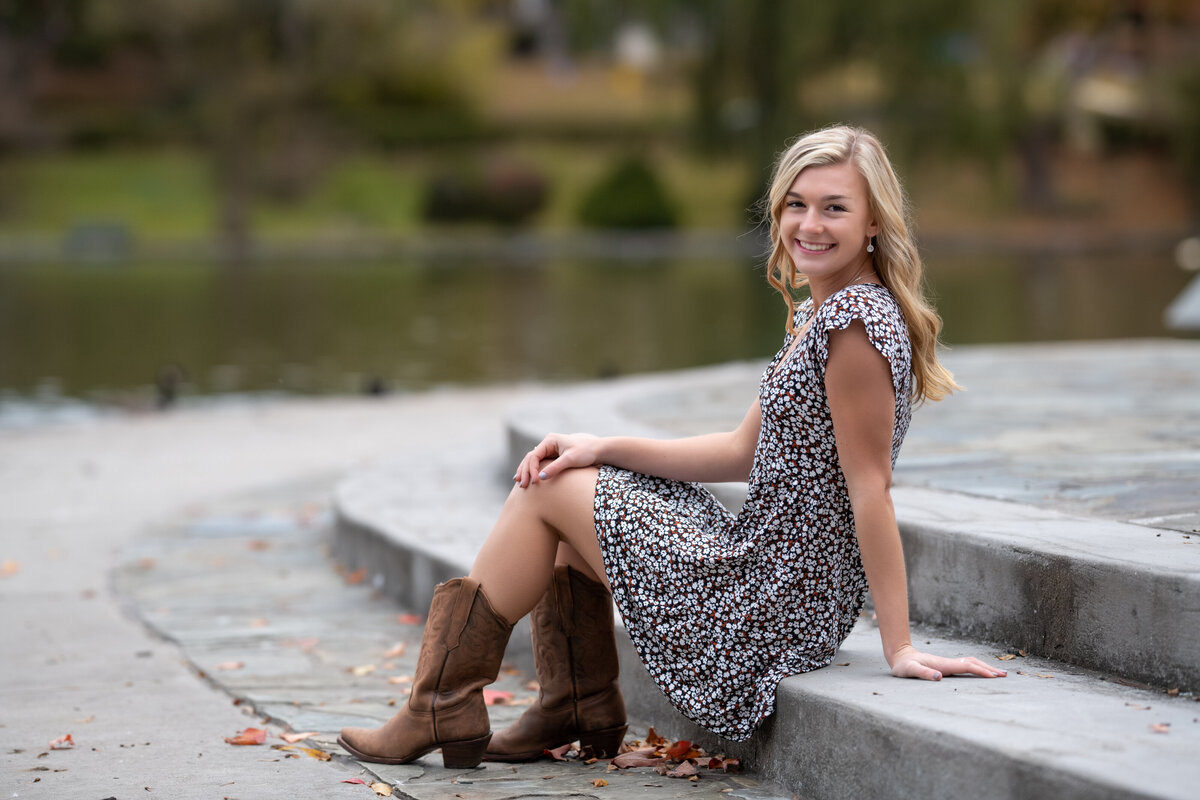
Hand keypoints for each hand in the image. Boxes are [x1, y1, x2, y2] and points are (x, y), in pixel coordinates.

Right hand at [513, 432, 602, 487]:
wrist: (598, 450)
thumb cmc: (586, 452)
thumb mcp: (570, 460)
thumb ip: (555, 468)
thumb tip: (539, 477)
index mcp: (550, 440)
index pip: (534, 456)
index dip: (531, 469)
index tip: (535, 482)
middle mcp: (548, 443)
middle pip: (530, 458)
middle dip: (525, 471)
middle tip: (522, 485)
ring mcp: (550, 449)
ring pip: (532, 461)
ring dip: (526, 472)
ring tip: (519, 483)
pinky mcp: (553, 456)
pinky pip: (539, 464)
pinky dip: (532, 471)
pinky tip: (528, 479)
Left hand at [888, 644, 1007, 680]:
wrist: (900, 656)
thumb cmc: (904, 666)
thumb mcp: (910, 671)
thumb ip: (923, 674)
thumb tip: (939, 677)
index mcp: (943, 665)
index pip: (966, 666)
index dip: (980, 671)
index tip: (994, 676)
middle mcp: (948, 663)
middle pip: (973, 663)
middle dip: (989, 669)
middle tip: (1005, 675)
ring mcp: (948, 663)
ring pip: (971, 663)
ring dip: (985, 667)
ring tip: (999, 673)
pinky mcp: (946, 666)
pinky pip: (966, 665)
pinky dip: (977, 667)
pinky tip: (981, 671)